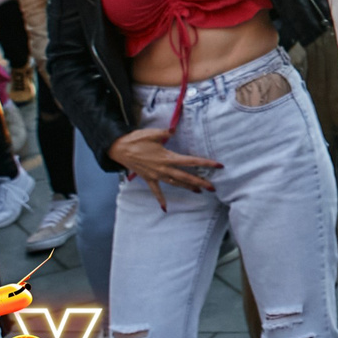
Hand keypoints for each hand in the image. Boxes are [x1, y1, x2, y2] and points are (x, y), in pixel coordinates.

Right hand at [109, 126, 223, 209]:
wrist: (119, 149)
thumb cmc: (137, 140)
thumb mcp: (153, 134)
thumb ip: (165, 132)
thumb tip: (173, 130)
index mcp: (167, 158)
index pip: (190, 161)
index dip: (205, 163)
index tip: (218, 166)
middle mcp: (163, 169)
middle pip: (185, 177)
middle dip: (200, 182)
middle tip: (213, 187)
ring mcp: (156, 175)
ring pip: (175, 183)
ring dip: (187, 187)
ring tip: (199, 192)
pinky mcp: (148, 178)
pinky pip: (156, 191)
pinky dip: (161, 199)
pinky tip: (165, 208)